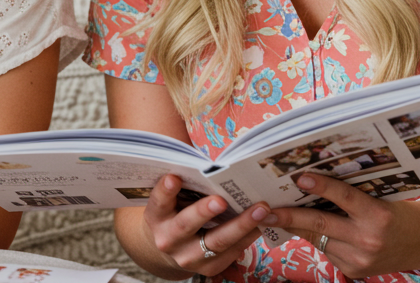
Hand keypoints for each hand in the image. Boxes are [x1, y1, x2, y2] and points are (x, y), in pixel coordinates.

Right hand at [140, 175, 271, 277]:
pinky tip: (263, 221)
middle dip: (204, 212)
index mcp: (156, 217)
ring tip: (260, 209)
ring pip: (217, 241)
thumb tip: (201, 150)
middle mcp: (168, 239)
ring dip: (240, 225)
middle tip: (221, 200)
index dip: (165, 191)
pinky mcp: (208, 268)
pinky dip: (249, 235)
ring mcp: (188, 257)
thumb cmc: (178, 210)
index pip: (158, 202)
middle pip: (186, 225)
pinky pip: (232, 251)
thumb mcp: (173, 197)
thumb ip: (185, 179)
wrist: (173, 247)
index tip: (174, 178)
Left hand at [261, 173, 419, 278]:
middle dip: (288, 217)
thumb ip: (350, 197)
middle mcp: (368, 239)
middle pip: (320, 224)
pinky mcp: (354, 271)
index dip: (321, 187)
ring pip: (317, 238)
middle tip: (264, 210)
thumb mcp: (380, 200)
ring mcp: (360, 258)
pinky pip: (327, 250)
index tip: (299, 177)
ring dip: (295, 226)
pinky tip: (308, 228)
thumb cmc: (400, 213)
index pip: (344, 198)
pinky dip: (316, 238)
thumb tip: (311, 184)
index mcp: (378, 215)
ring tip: (273, 215)